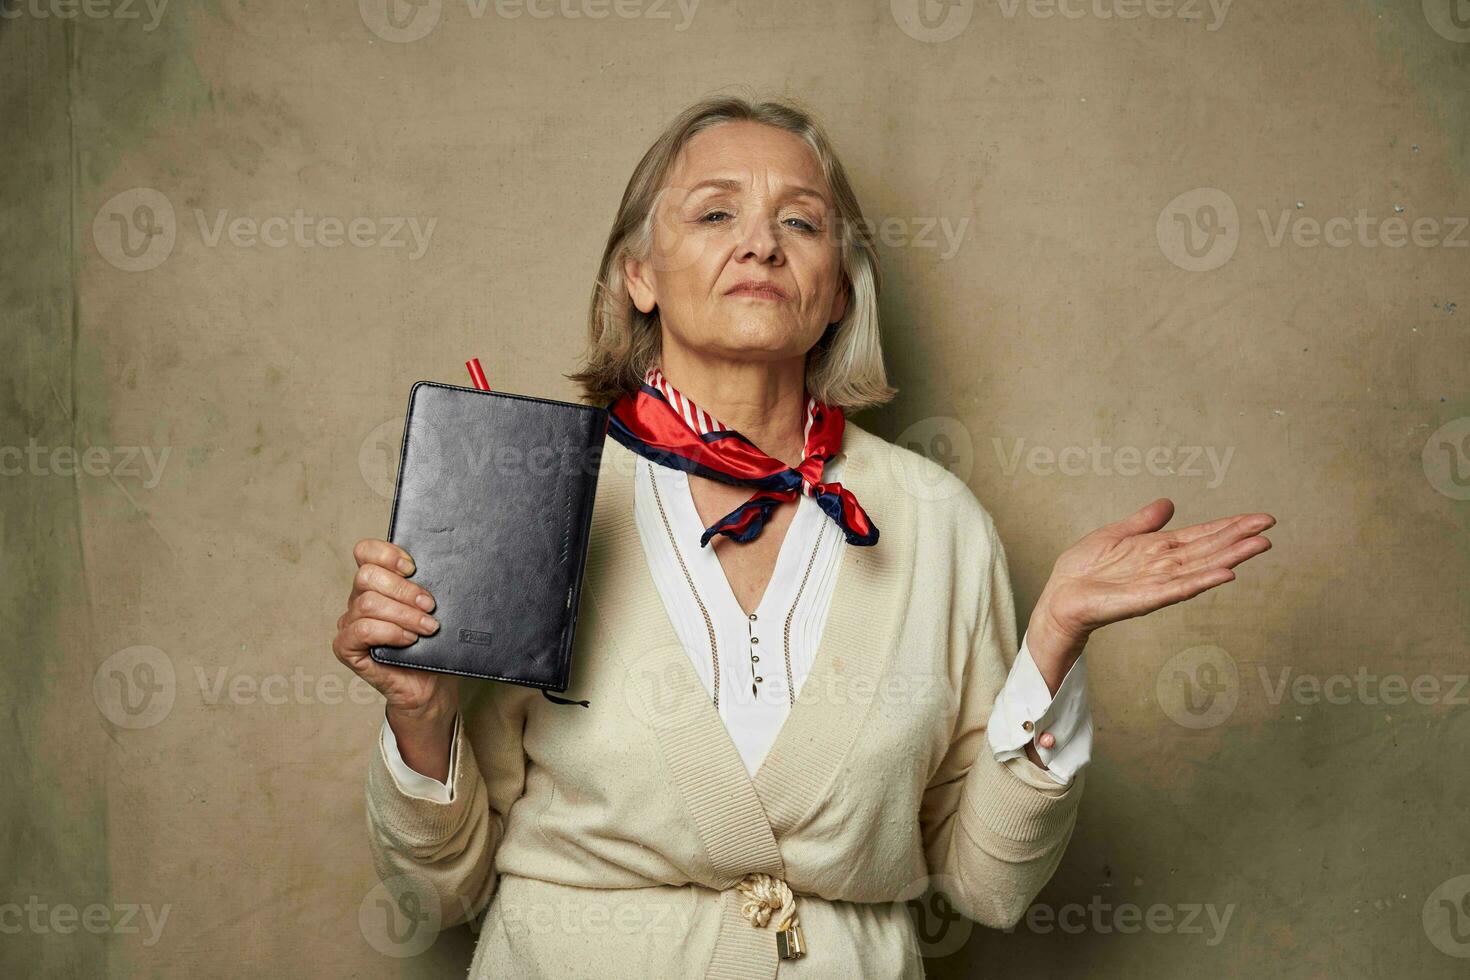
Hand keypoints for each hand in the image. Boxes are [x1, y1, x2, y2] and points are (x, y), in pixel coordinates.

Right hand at [332, 538, 457, 779]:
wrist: (429, 685)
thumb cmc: (432, 645)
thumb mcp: (431, 609)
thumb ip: (426, 586)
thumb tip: (448, 565)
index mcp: (376, 583)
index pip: (366, 552)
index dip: (387, 553)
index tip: (414, 567)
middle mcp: (358, 600)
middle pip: (367, 576)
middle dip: (404, 590)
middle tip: (430, 606)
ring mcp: (350, 624)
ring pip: (368, 603)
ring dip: (404, 615)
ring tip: (428, 628)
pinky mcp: (346, 648)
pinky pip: (361, 631)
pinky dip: (389, 632)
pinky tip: (409, 640)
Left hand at [1027, 498, 1275, 678]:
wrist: (1060, 598)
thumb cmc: (1084, 570)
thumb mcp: (1114, 535)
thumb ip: (1143, 522)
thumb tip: (1168, 503)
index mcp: (1159, 549)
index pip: (1203, 535)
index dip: (1230, 526)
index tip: (1259, 518)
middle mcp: (1164, 566)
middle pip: (1209, 549)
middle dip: (1239, 538)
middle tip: (1270, 527)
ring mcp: (1157, 583)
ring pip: (1201, 567)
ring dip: (1230, 557)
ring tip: (1259, 546)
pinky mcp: (1145, 599)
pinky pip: (1178, 589)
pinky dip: (1201, 581)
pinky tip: (1224, 574)